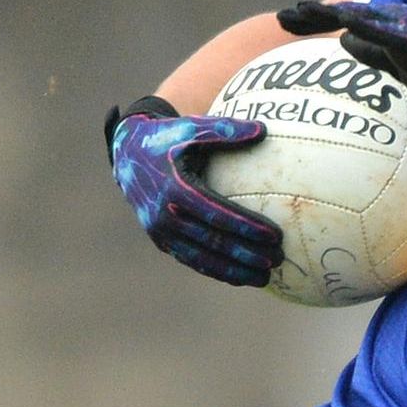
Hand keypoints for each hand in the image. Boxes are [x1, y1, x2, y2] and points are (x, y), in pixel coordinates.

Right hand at [103, 97, 283, 286]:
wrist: (127, 155)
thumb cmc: (167, 138)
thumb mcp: (191, 128)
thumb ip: (225, 130)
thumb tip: (264, 130)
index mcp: (175, 189)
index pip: (218, 214)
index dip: (247, 227)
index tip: (275, 236)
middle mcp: (165, 215)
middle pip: (213, 242)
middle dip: (248, 255)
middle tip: (278, 259)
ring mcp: (161, 232)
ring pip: (202, 259)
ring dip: (235, 271)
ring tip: (265, 278)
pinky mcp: (160, 241)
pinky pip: (191, 260)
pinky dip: (216, 271)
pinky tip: (241, 276)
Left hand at [275, 0, 406, 124]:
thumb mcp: (396, 66)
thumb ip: (371, 52)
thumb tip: (342, 41)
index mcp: (387, 28)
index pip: (344, 22)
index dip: (315, 21)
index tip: (287, 23)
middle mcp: (392, 21)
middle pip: (344, 15)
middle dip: (312, 15)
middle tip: (282, 17)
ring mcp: (403, 29)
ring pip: (359, 17)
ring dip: (330, 14)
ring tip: (301, 11)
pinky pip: (382, 32)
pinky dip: (361, 24)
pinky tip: (340, 21)